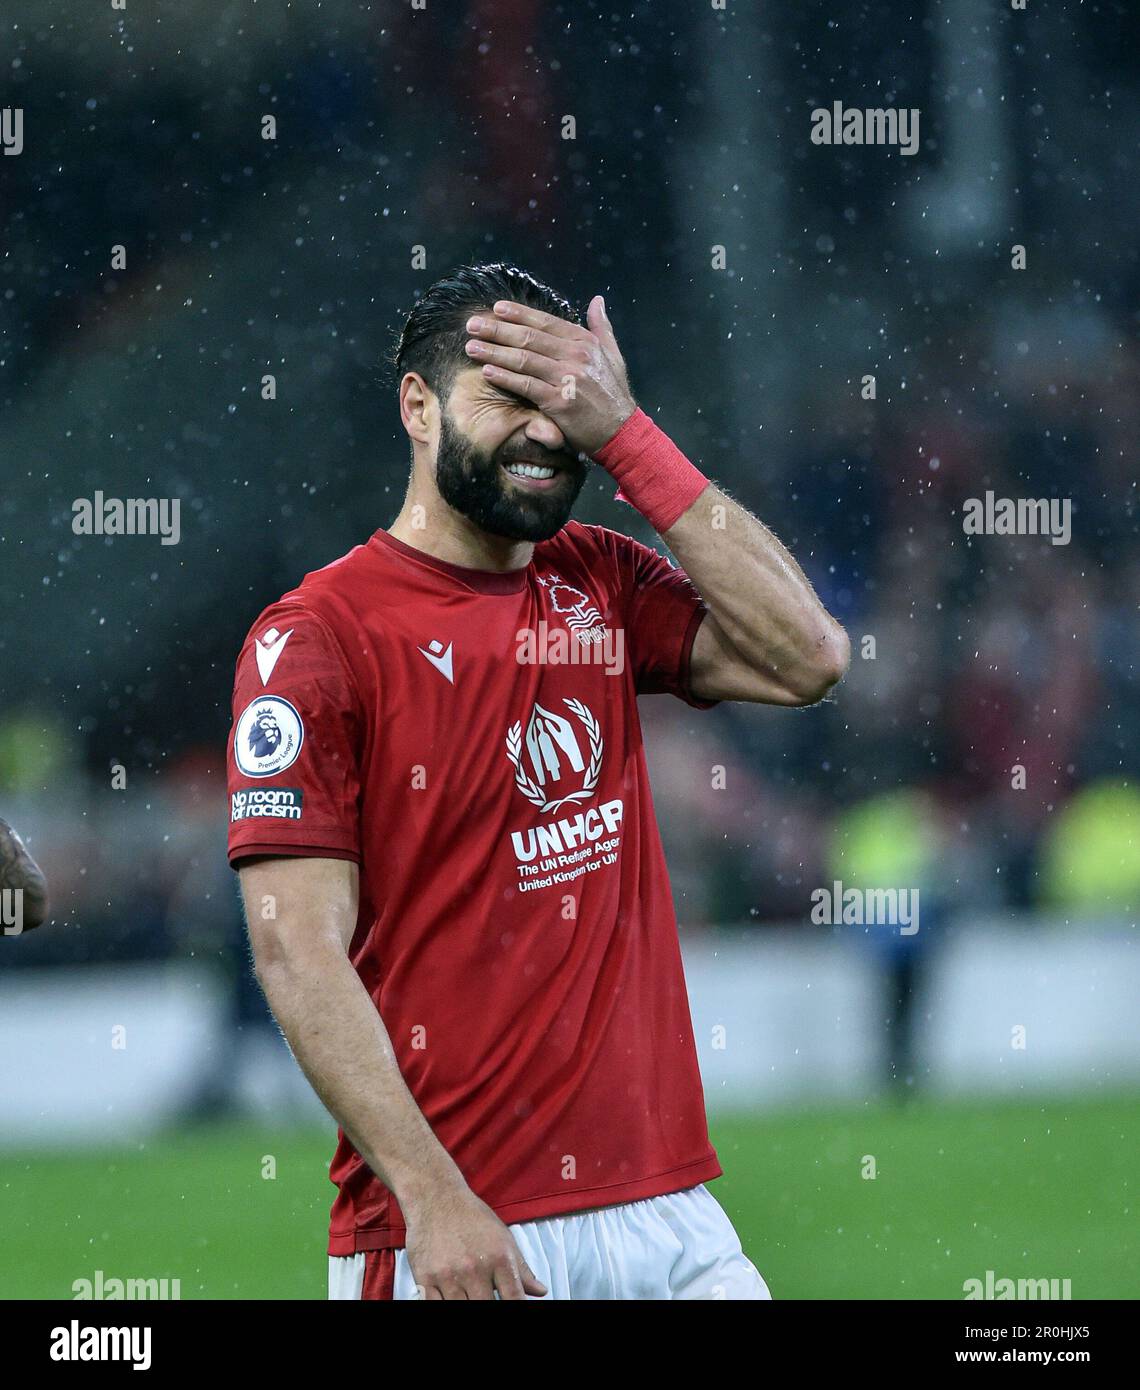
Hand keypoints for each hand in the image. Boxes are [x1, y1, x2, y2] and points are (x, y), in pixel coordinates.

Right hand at [403, 1179, 547, 1299]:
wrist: (437, 1198)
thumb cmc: (472, 1217)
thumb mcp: (504, 1238)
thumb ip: (522, 1269)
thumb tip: (540, 1291)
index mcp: (498, 1258)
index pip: (514, 1297)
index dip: (517, 1307)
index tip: (514, 1306)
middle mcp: (474, 1269)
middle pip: (486, 1307)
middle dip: (489, 1304)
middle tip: (487, 1295)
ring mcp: (448, 1276)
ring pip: (462, 1309)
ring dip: (467, 1303)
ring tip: (471, 1292)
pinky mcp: (426, 1278)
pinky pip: (436, 1306)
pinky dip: (445, 1303)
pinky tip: (452, 1295)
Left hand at [463, 295, 636, 455]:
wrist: (622, 431)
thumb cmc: (613, 395)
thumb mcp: (612, 355)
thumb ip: (601, 327)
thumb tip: (597, 300)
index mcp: (584, 342)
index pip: (545, 322)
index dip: (518, 314)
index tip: (496, 309)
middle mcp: (576, 355)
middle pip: (529, 337)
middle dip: (497, 330)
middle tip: (472, 325)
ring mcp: (567, 378)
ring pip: (523, 359)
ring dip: (494, 352)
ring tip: (471, 346)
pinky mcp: (559, 402)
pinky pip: (526, 386)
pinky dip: (505, 377)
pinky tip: (486, 372)